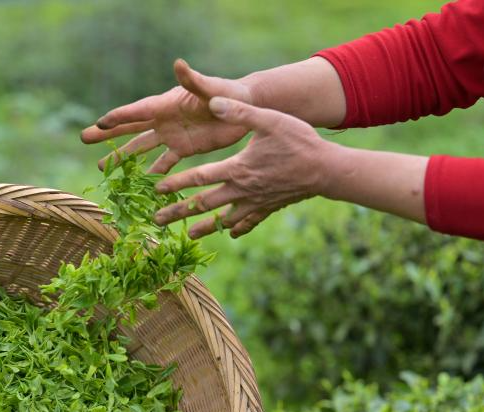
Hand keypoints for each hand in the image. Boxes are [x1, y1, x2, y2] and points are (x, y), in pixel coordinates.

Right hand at [80, 59, 254, 173]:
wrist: (245, 108)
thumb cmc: (229, 94)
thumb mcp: (210, 89)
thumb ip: (193, 80)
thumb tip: (178, 64)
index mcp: (166, 104)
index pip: (137, 111)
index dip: (118, 117)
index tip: (98, 123)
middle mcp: (164, 119)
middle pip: (130, 128)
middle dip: (107, 134)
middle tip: (84, 138)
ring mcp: (171, 135)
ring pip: (141, 148)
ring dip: (123, 158)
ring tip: (103, 168)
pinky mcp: (183, 148)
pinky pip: (164, 164)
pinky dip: (153, 175)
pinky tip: (139, 186)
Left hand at [154, 97, 334, 238]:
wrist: (326, 170)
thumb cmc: (299, 141)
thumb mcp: (269, 120)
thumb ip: (239, 112)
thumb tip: (212, 102)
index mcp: (237, 169)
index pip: (199, 178)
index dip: (177, 184)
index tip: (157, 191)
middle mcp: (242, 190)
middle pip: (204, 204)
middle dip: (179, 213)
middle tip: (157, 222)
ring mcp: (255, 202)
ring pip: (223, 219)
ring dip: (204, 227)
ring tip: (188, 236)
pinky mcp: (268, 208)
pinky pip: (249, 222)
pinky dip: (237, 229)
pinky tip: (230, 234)